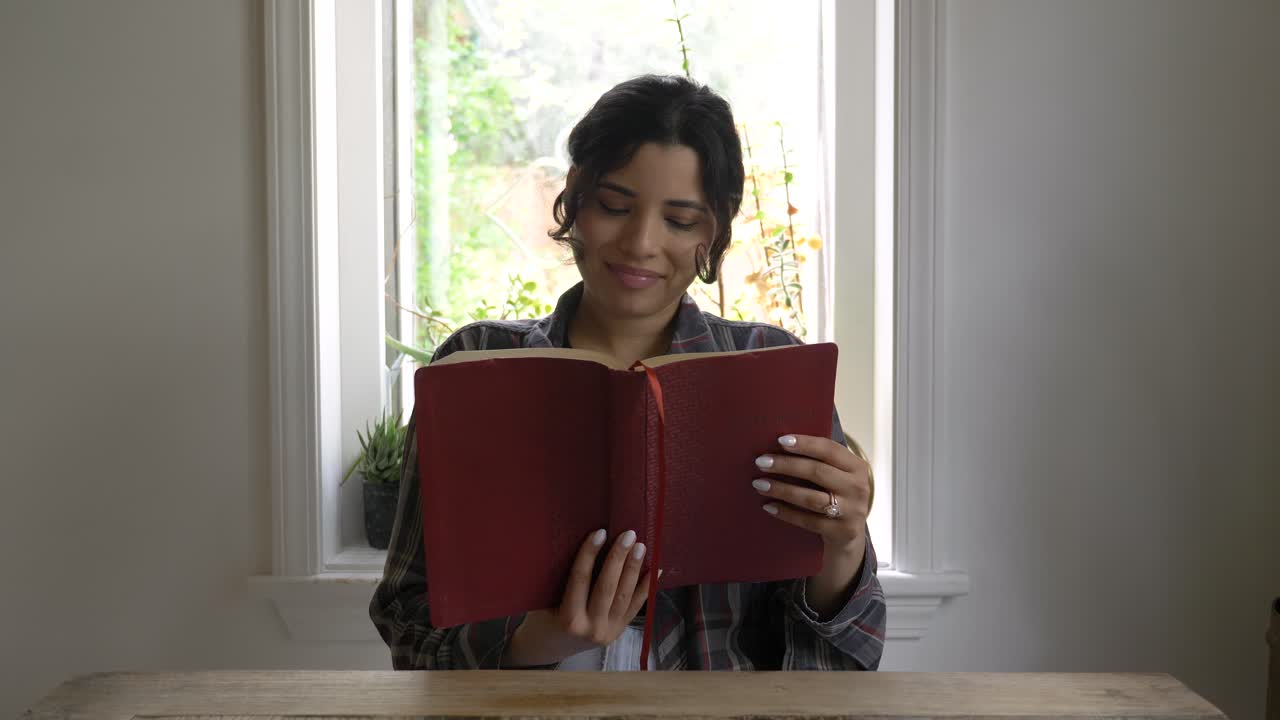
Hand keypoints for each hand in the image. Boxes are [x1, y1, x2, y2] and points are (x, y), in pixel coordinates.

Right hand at [502, 528, 651, 666]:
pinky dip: (647, 586)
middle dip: (618, 559)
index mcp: (568, 620)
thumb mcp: (542, 602)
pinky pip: (636, 606)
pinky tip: (656, 569)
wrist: (550, 649)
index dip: (589, 554)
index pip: (580, 579)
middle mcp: (591, 628)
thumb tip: (575, 543)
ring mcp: (609, 631)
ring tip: (640, 546)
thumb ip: (558, 580)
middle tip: (628, 534)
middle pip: (607, 587)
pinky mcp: (620, 631)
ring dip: (634, 569)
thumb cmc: (542, 619)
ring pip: (624, 596)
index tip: (599, 532)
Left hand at [752, 434, 871, 615]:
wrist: (849, 534)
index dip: (805, 444)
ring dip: (782, 489)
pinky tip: (768, 506)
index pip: (829, 449)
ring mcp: (852, 511)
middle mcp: (858, 487)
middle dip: (786, 465)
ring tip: (759, 484)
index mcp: (857, 466)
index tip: (779, 440)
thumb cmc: (834, 495)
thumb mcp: (836, 475)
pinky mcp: (842, 532)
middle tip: (761, 462)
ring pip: (811, 498)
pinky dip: (786, 513)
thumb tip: (779, 445)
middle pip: (817, 472)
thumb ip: (818, 461)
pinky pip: (808, 521)